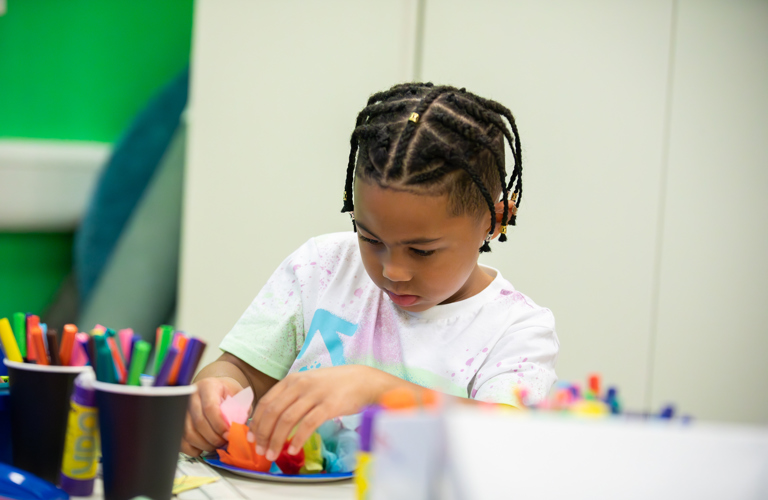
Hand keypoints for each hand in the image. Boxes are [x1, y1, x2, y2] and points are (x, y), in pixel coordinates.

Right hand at [181, 376, 243, 456]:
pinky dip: (194, 449)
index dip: (220, 425)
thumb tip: (238, 430)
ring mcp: (181, 409)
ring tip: (217, 445)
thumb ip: (241, 410)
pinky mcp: (177, 423)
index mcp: (208, 386)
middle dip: (214, 438)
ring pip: (188, 433)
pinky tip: (205, 447)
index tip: (229, 435)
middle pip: (198, 422)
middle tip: (225, 443)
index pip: (210, 407)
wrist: (216, 389)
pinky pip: (181, 441)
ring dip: (205, 444)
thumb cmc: (228, 393)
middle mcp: (191, 396)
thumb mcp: (238, 396)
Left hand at [250, 365, 378, 460]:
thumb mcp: (309, 383)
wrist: (363, 381)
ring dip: (276, 440)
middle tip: (261, 450)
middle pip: (273, 412)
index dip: (257, 421)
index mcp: (292, 380)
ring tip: (273, 454)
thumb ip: (292, 396)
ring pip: (287, 420)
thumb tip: (273, 418)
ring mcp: (314, 394)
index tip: (253, 437)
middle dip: (264, 434)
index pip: (266, 401)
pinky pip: (308, 425)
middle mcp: (300, 385)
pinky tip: (293, 450)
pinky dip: (297, 439)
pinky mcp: (329, 405)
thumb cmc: (336, 385)